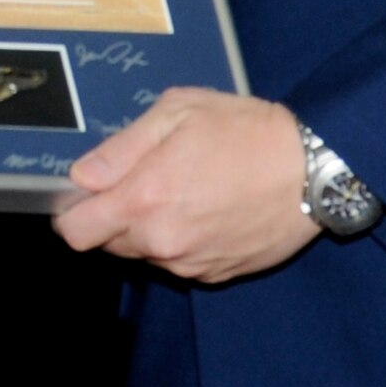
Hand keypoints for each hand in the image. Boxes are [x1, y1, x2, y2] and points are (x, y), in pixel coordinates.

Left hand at [53, 88, 319, 283]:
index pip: (76, 231)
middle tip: (144, 177)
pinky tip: (207, 206)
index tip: (87, 190)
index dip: (73, 209)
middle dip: (113, 214)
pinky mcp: (217, 273)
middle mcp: (163, 241)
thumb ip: (121, 149)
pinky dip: (181, 238)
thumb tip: (82, 176)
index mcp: (144, 199)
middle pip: (108, 243)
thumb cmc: (245, 130)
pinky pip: (179, 260)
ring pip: (144, 252)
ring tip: (183, 187)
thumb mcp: (176, 113)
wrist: (313, 168)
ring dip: (148, 226)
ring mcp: (191, 263)